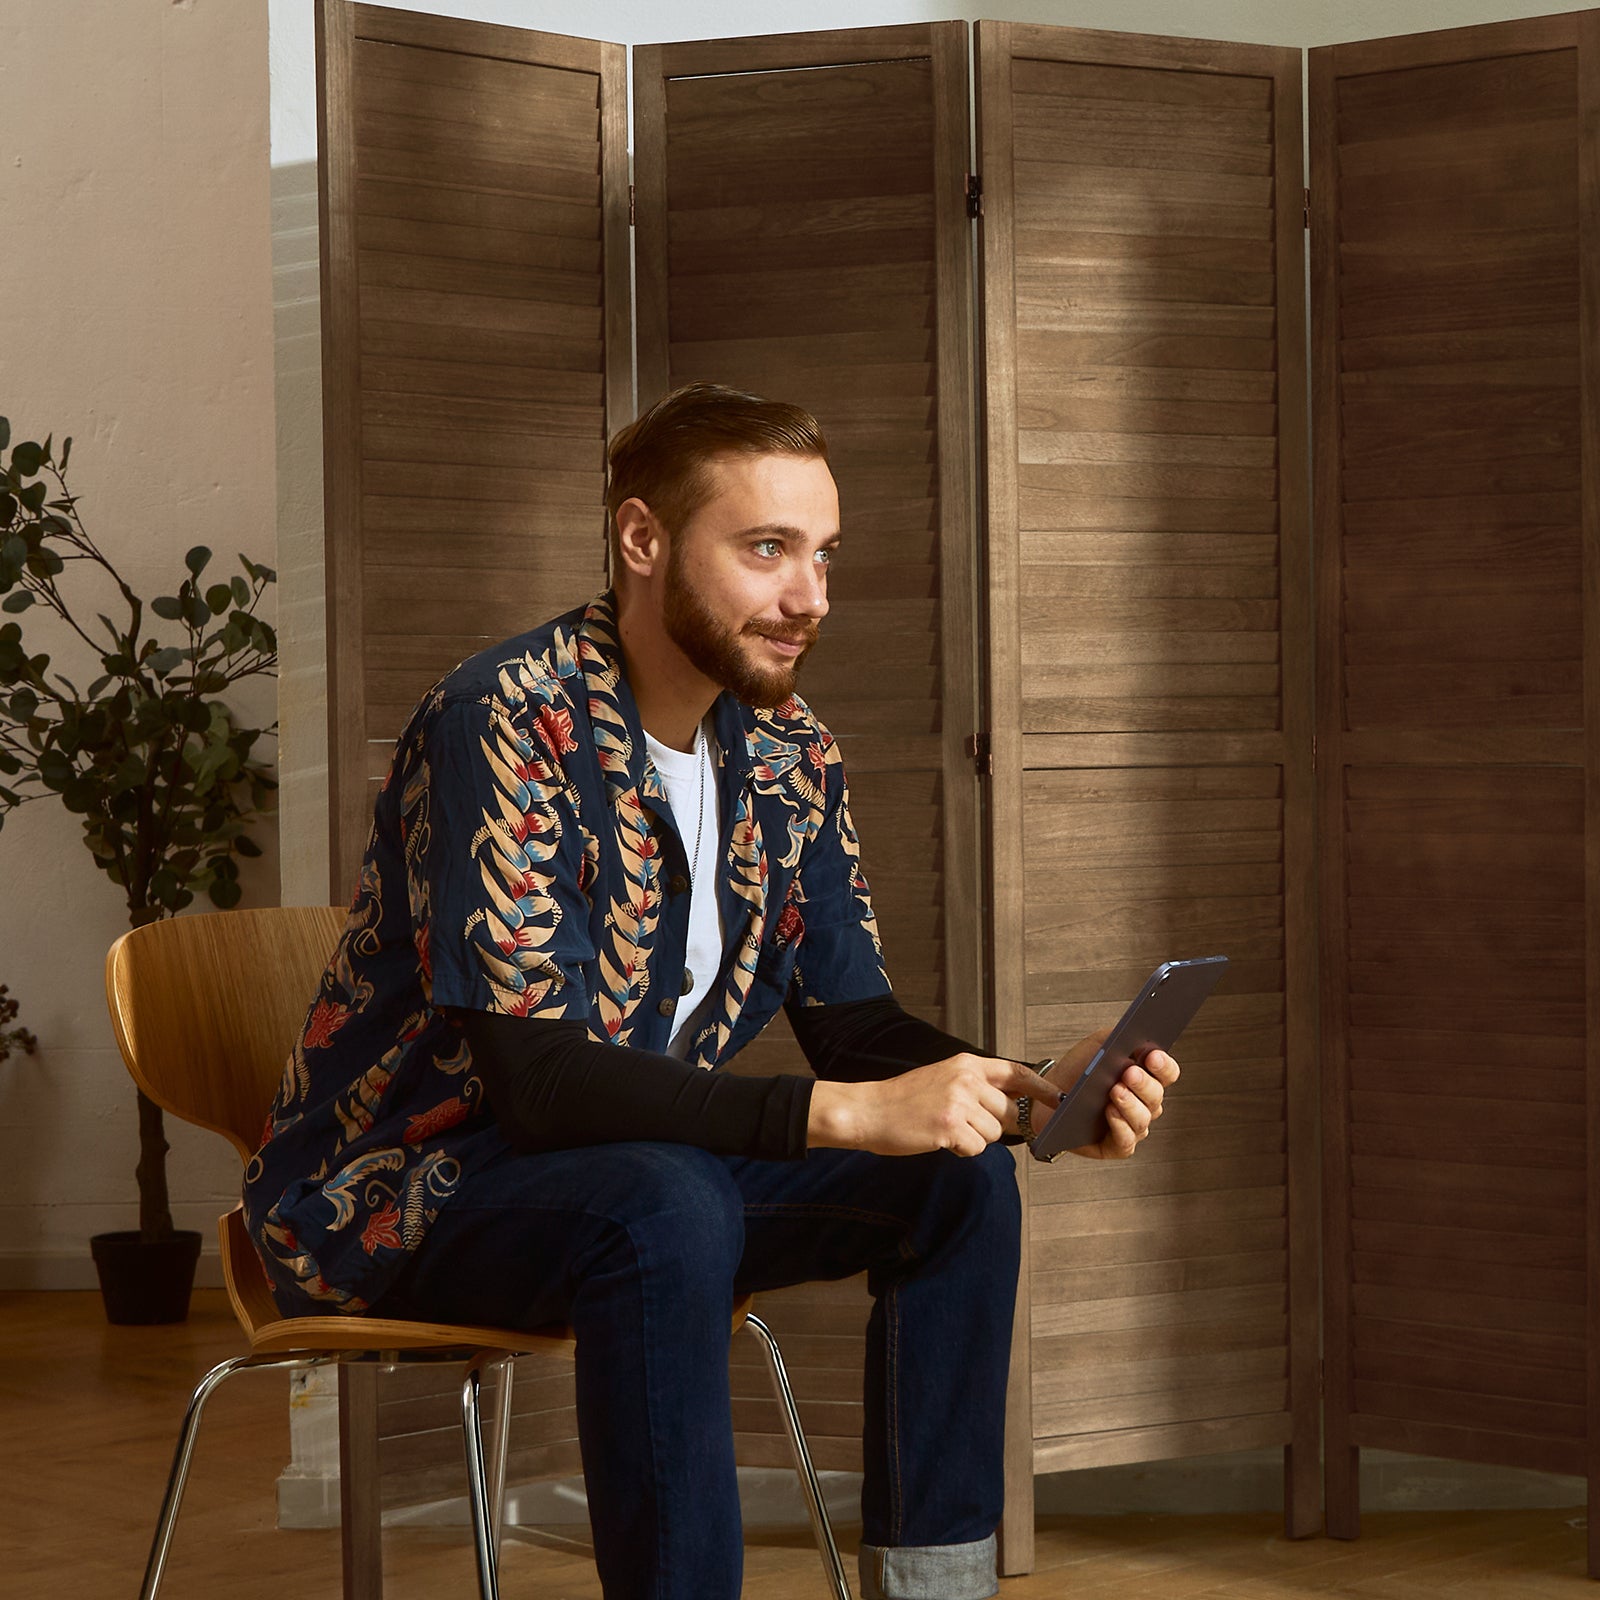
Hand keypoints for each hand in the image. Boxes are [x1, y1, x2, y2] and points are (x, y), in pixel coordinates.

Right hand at [808, 1053, 1061, 1157]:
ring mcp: (958, 1102)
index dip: (1041, 1087)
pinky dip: (960, 1150)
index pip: (1015, 1072)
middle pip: (1008, 1113)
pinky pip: (975, 1148)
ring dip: (973, 1139)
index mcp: (966, 1064)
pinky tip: (939, 1140)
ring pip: (993, 1134)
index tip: (1059, 1099)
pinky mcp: (949, 1127)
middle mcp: (966, 1079)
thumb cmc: (904, 1100)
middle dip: (992, 1126)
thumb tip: (1011, 1107)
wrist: (868, 1110)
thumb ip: (975, 1087)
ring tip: (944, 1129)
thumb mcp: (942, 1079)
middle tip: (962, 1125)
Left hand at [1070, 1047, 1178, 1160]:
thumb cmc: (1076, 1071)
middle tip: (1129, 1073)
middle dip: (1143, 1084)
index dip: (1163, 1065)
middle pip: (1156, 1096)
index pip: (1167, 1073)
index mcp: (1144, 1077)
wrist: (1047, 1096)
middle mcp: (1143, 1104)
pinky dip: (1120, 1127)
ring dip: (1130, 1105)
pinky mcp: (1116, 1146)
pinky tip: (1110, 1113)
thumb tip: (1135, 1038)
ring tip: (1115, 1091)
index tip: (1153, 1055)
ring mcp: (1132, 1126)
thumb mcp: (1094, 1046)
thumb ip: (1115, 1037)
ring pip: (1142, 1119)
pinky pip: (1126, 1142)